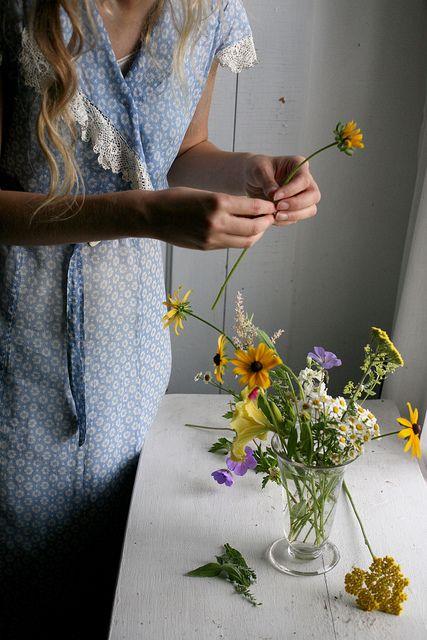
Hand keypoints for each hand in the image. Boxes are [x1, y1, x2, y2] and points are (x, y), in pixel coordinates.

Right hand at [137, 186, 275, 249]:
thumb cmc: (177, 198)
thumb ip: (227, 203)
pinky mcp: (207, 247)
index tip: (272, 205)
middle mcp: (217, 222)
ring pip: (246, 240)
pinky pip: (232, 244)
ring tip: (259, 226)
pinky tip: (243, 232)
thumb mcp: (205, 192)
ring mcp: (212, 237)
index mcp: (217, 202)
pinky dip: (243, 239)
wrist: (153, 216)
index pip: (253, 207)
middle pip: (254, 227)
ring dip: (257, 233)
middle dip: (266, 222)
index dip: (266, 208)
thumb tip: (252, 211)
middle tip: (270, 217)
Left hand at [244, 154, 320, 225]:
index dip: (291, 190)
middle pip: (313, 196)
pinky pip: (297, 218)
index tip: (275, 196)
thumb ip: (267, 182)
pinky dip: (286, 220)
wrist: (250, 179)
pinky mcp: (296, 208)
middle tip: (278, 208)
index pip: (304, 180)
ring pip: (310, 209)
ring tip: (276, 216)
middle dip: (297, 204)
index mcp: (298, 165)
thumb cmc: (256, 169)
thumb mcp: (258, 171)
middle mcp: (304, 180)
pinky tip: (273, 218)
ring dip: (294, 215)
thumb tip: (274, 195)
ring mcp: (302, 195)